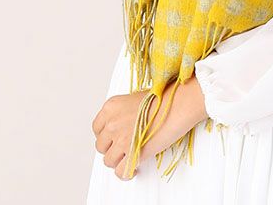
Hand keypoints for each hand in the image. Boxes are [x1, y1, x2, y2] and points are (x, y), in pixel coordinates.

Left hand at [91, 75, 207, 180]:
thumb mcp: (134, 99)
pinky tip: (134, 168)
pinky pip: (121, 171)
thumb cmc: (162, 99)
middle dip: (112, 148)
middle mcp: (112, 123)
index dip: (106, 135)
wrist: (176, 105)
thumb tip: (121, 126)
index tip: (113, 137)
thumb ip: (122, 113)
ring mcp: (120, 140)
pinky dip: (126, 172)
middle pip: (101, 146)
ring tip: (130, 157)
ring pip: (109, 160)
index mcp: (111, 107)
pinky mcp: (132, 154)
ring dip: (118, 160)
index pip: (96, 128)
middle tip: (123, 147)